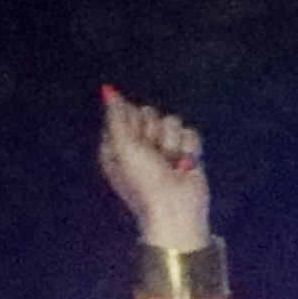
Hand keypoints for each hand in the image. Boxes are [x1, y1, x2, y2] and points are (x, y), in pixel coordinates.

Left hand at [97, 89, 212, 250]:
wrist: (175, 208)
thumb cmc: (144, 182)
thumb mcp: (123, 147)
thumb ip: (117, 117)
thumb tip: (108, 90)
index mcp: (118, 144)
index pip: (125, 112)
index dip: (132, 121)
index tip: (135, 138)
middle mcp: (140, 144)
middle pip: (150, 113)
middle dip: (153, 131)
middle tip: (153, 153)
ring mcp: (164, 148)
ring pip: (171, 122)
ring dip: (172, 143)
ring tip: (170, 163)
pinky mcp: (186, 153)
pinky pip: (189, 133)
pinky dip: (189, 149)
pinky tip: (184, 165)